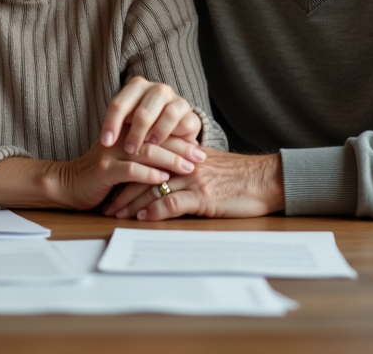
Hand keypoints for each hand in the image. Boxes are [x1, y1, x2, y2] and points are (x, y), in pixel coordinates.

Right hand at [52, 130, 201, 210]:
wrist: (69, 183)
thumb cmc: (102, 174)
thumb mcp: (125, 159)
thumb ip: (146, 153)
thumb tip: (180, 155)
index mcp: (126, 131)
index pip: (158, 129)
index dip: (180, 138)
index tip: (200, 148)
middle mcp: (119, 137)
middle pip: (155, 138)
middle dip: (181, 148)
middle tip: (200, 157)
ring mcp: (111, 152)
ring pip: (146, 151)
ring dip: (170, 160)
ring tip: (188, 168)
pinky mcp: (105, 169)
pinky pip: (130, 170)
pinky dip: (149, 174)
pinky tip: (163, 179)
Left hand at [99, 76, 204, 157]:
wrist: (173, 136)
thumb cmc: (142, 130)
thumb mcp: (126, 126)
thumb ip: (118, 128)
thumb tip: (105, 143)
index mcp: (137, 87)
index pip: (120, 103)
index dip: (111, 124)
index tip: (105, 143)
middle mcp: (158, 89)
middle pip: (143, 110)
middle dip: (135, 133)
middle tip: (129, 150)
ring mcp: (177, 100)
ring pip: (166, 114)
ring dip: (155, 134)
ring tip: (148, 147)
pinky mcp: (192, 115)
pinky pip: (182, 123)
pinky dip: (172, 135)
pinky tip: (163, 145)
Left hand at [103, 150, 283, 220]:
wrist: (267, 179)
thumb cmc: (241, 176)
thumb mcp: (210, 165)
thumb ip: (188, 167)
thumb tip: (169, 176)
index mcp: (184, 154)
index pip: (147, 160)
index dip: (127, 173)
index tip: (111, 185)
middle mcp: (184, 164)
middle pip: (143, 175)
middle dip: (121, 190)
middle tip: (104, 203)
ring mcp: (193, 179)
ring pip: (152, 189)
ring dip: (131, 204)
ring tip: (115, 214)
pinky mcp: (203, 196)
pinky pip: (172, 203)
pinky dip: (154, 211)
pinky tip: (142, 218)